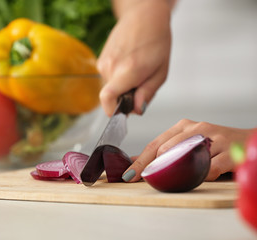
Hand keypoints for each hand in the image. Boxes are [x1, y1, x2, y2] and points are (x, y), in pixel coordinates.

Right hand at [97, 0, 172, 115]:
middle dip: (126, 98)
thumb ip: (147, 94)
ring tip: (136, 70)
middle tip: (141, 84)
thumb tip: (135, 110)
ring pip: (111, 88)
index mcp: (128, 71)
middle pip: (113, 97)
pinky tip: (128, 64)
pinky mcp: (100, 61)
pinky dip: (118, 78)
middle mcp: (111, 68)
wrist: (143, 17)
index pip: (107, 98)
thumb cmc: (156, 41)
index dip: (113, 112)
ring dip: (123, 87)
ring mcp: (103, 63)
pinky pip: (108, 79)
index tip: (121, 114)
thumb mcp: (161, 72)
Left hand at [122, 119, 254, 181]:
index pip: (155, 145)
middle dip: (152, 168)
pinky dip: (202, 175)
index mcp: (183, 126)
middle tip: (145, 180)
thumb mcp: (187, 142)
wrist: (248, 141)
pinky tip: (202, 176)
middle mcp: (196, 129)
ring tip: (172, 179)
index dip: (140, 162)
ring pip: (185, 157)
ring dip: (175, 171)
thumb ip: (164, 150)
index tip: (128, 175)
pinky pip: (209, 168)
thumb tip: (137, 161)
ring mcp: (213, 138)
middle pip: (165, 150)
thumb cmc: (214, 144)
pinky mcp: (229, 151)